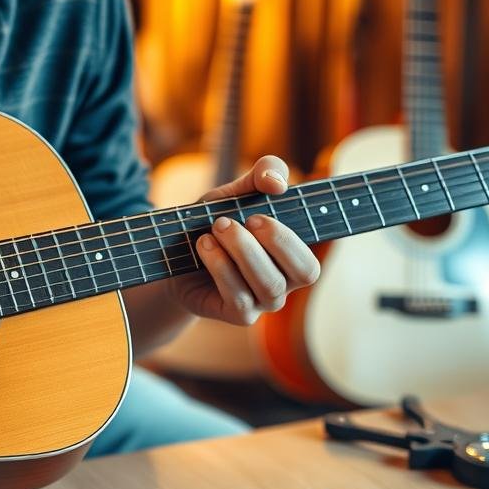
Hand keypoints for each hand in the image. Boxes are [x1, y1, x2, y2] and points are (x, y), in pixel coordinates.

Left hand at [167, 156, 318, 324]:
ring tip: (216, 228)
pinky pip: (239, 297)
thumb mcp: (238, 191)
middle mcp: (285, 284)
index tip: (257, 214)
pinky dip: (221, 267)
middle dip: (273, 241)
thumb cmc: (217, 222)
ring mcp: (262, 302)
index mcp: (293, 258)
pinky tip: (204, 246)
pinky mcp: (238, 314)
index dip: (290, 238)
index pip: (312, 260)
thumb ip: (264, 173)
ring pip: (269, 285)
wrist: (176, 253)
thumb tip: (278, 183)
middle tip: (237, 219)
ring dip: (242, 251)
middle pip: (302, 273)